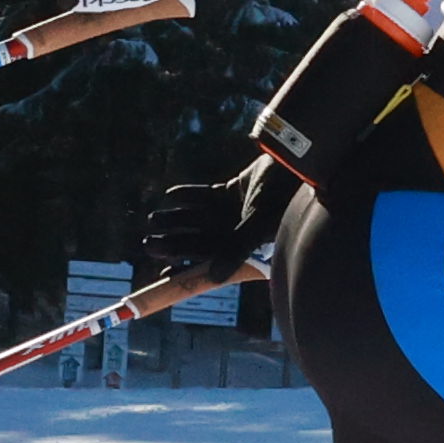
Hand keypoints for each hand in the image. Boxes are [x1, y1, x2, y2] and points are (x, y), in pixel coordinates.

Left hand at [130, 163, 281, 294]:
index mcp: (243, 246)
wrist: (296, 163)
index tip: (161, 272)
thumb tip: (214, 279)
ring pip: (198, 218)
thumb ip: (235, 250)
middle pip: (199, 239)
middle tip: (147, 243)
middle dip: (174, 241)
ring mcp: (236, 211)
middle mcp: (238, 232)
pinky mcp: (235, 190)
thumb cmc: (282, 198)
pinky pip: (206, 195)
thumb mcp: (257, 225)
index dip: (186, 268)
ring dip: (176, 218)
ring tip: (153, 218)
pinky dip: (189, 195)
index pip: (209, 262)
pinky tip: (171, 195)